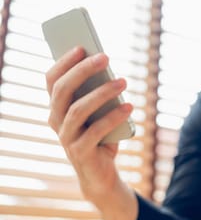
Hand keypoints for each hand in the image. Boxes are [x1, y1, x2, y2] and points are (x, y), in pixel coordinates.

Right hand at [45, 46, 132, 202]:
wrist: (101, 174)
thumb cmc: (101, 135)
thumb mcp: (99, 112)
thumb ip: (97, 93)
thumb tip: (108, 69)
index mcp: (56, 106)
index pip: (52, 80)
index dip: (64, 62)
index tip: (82, 46)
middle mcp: (55, 120)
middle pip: (62, 91)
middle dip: (83, 71)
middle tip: (105, 57)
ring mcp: (65, 137)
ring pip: (78, 110)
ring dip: (102, 93)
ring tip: (123, 81)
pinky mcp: (80, 152)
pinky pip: (95, 131)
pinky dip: (113, 117)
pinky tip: (129, 107)